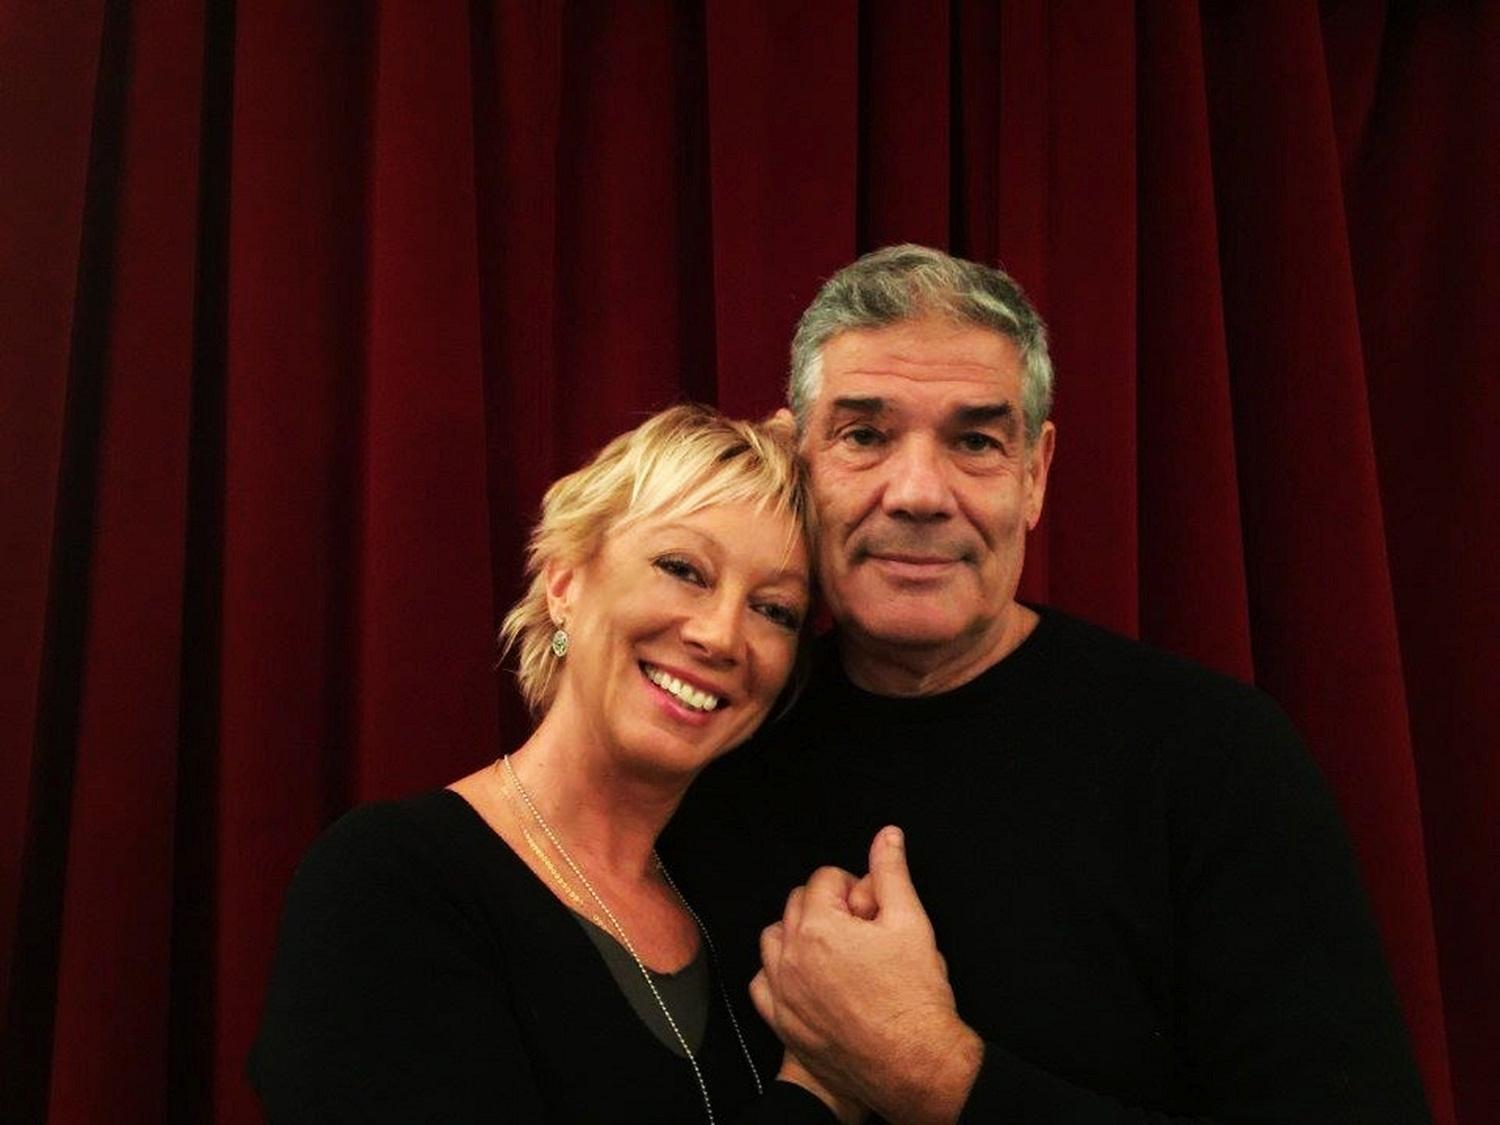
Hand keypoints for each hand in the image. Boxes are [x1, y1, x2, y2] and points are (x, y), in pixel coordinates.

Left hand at [751, 827, 982, 1124]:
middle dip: (827, 907)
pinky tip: (807, 979)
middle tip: (861, 929)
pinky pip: (762, 983)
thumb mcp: (911, 922)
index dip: (853, 886)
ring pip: (774, 940)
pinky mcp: (782, 1022)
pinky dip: (778, 974)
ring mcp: (782, 991)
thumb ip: (891, 872)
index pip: (824, 878)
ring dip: (798, 936)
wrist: (914, 1063)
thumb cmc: (914, 998)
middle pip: (796, 904)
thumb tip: (887, 836)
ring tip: (835, 950)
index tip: (871, 908)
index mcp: (819, 927)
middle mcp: (791, 956)